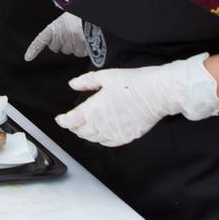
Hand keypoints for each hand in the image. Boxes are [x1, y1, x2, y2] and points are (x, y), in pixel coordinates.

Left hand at [24, 13, 87, 61]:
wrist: (90, 11)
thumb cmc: (78, 15)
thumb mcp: (64, 20)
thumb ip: (58, 31)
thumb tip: (56, 44)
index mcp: (54, 27)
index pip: (41, 40)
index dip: (34, 50)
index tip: (27, 58)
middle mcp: (60, 35)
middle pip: (56, 48)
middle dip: (62, 43)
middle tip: (70, 34)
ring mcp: (70, 40)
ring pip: (69, 51)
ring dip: (74, 46)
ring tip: (80, 35)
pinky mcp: (80, 45)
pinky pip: (80, 53)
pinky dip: (84, 49)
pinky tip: (86, 40)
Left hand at [54, 53, 218, 146]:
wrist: (157, 93)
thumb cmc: (134, 83)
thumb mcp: (105, 76)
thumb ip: (86, 81)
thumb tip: (73, 84)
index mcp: (93, 110)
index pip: (70, 121)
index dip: (62, 120)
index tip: (60, 118)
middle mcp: (101, 125)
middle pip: (80, 131)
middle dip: (74, 126)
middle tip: (73, 121)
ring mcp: (114, 133)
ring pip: (93, 139)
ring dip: (86, 133)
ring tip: (85, 126)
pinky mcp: (126, 137)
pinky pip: (107, 143)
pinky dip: (100, 139)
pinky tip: (101, 133)